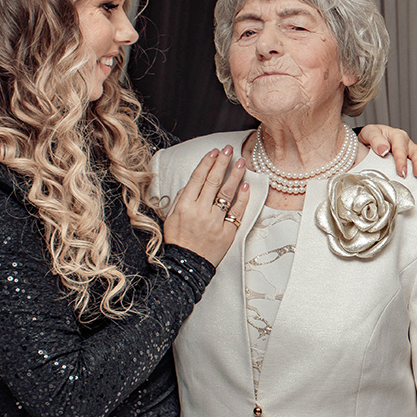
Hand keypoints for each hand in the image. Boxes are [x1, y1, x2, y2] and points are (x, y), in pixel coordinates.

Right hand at [162, 146, 247, 265]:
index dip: (207, 163)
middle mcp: (200, 211)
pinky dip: (242, 198)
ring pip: (227, 193)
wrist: (187, 266)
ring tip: (241, 162)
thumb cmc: (178, 242)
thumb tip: (189, 185)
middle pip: (213, 181)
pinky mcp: (227, 232)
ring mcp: (214, 221)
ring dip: (234, 175)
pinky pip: (237, 212)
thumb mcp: (170, 219)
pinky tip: (246, 185)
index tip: (214, 152)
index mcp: (185, 206)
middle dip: (222, 162)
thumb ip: (179, 200)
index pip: (197, 178)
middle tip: (229, 149)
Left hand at [358, 125, 416, 178]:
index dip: (401, 159)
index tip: (401, 171)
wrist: (367, 144)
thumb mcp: (368, 134)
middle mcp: (407, 143)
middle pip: (416, 152)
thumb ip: (375, 140)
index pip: (400, 147)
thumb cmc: (368, 140)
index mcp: (395, 135)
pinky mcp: (415, 160)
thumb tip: (384, 150)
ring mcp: (412, 152)